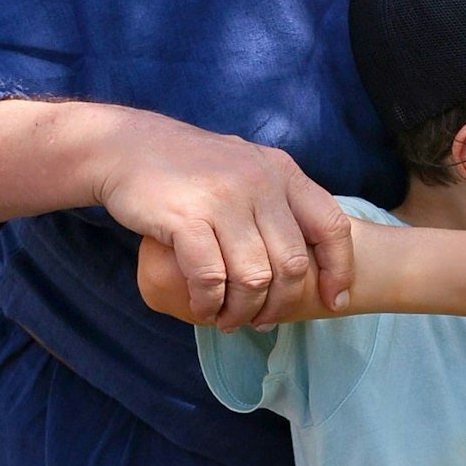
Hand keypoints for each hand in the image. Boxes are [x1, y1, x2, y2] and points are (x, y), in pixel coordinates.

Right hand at [90, 109, 352, 331]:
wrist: (126, 145)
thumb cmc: (190, 167)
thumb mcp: (248, 167)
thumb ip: (280, 199)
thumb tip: (314, 246)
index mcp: (283, 171)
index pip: (332, 226)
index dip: (339, 269)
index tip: (333, 300)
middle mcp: (261, 182)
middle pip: (293, 263)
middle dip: (282, 304)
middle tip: (263, 321)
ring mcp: (224, 199)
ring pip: (255, 278)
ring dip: (244, 310)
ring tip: (229, 320)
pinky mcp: (185, 218)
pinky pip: (212, 278)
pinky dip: (210, 302)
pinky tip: (204, 307)